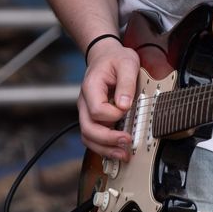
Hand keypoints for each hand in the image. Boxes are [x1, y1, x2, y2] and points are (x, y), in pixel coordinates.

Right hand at [78, 41, 139, 159]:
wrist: (105, 57)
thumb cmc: (115, 59)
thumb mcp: (127, 63)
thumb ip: (126, 83)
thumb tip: (124, 105)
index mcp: (91, 87)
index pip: (96, 110)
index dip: (113, 115)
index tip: (127, 109)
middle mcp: (85, 102)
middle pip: (88, 128)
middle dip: (107, 140)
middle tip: (126, 142)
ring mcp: (87, 112)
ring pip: (88, 137)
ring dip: (105, 149)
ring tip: (123, 154)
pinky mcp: (93, 118)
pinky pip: (94, 137)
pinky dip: (105, 147)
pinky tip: (118, 151)